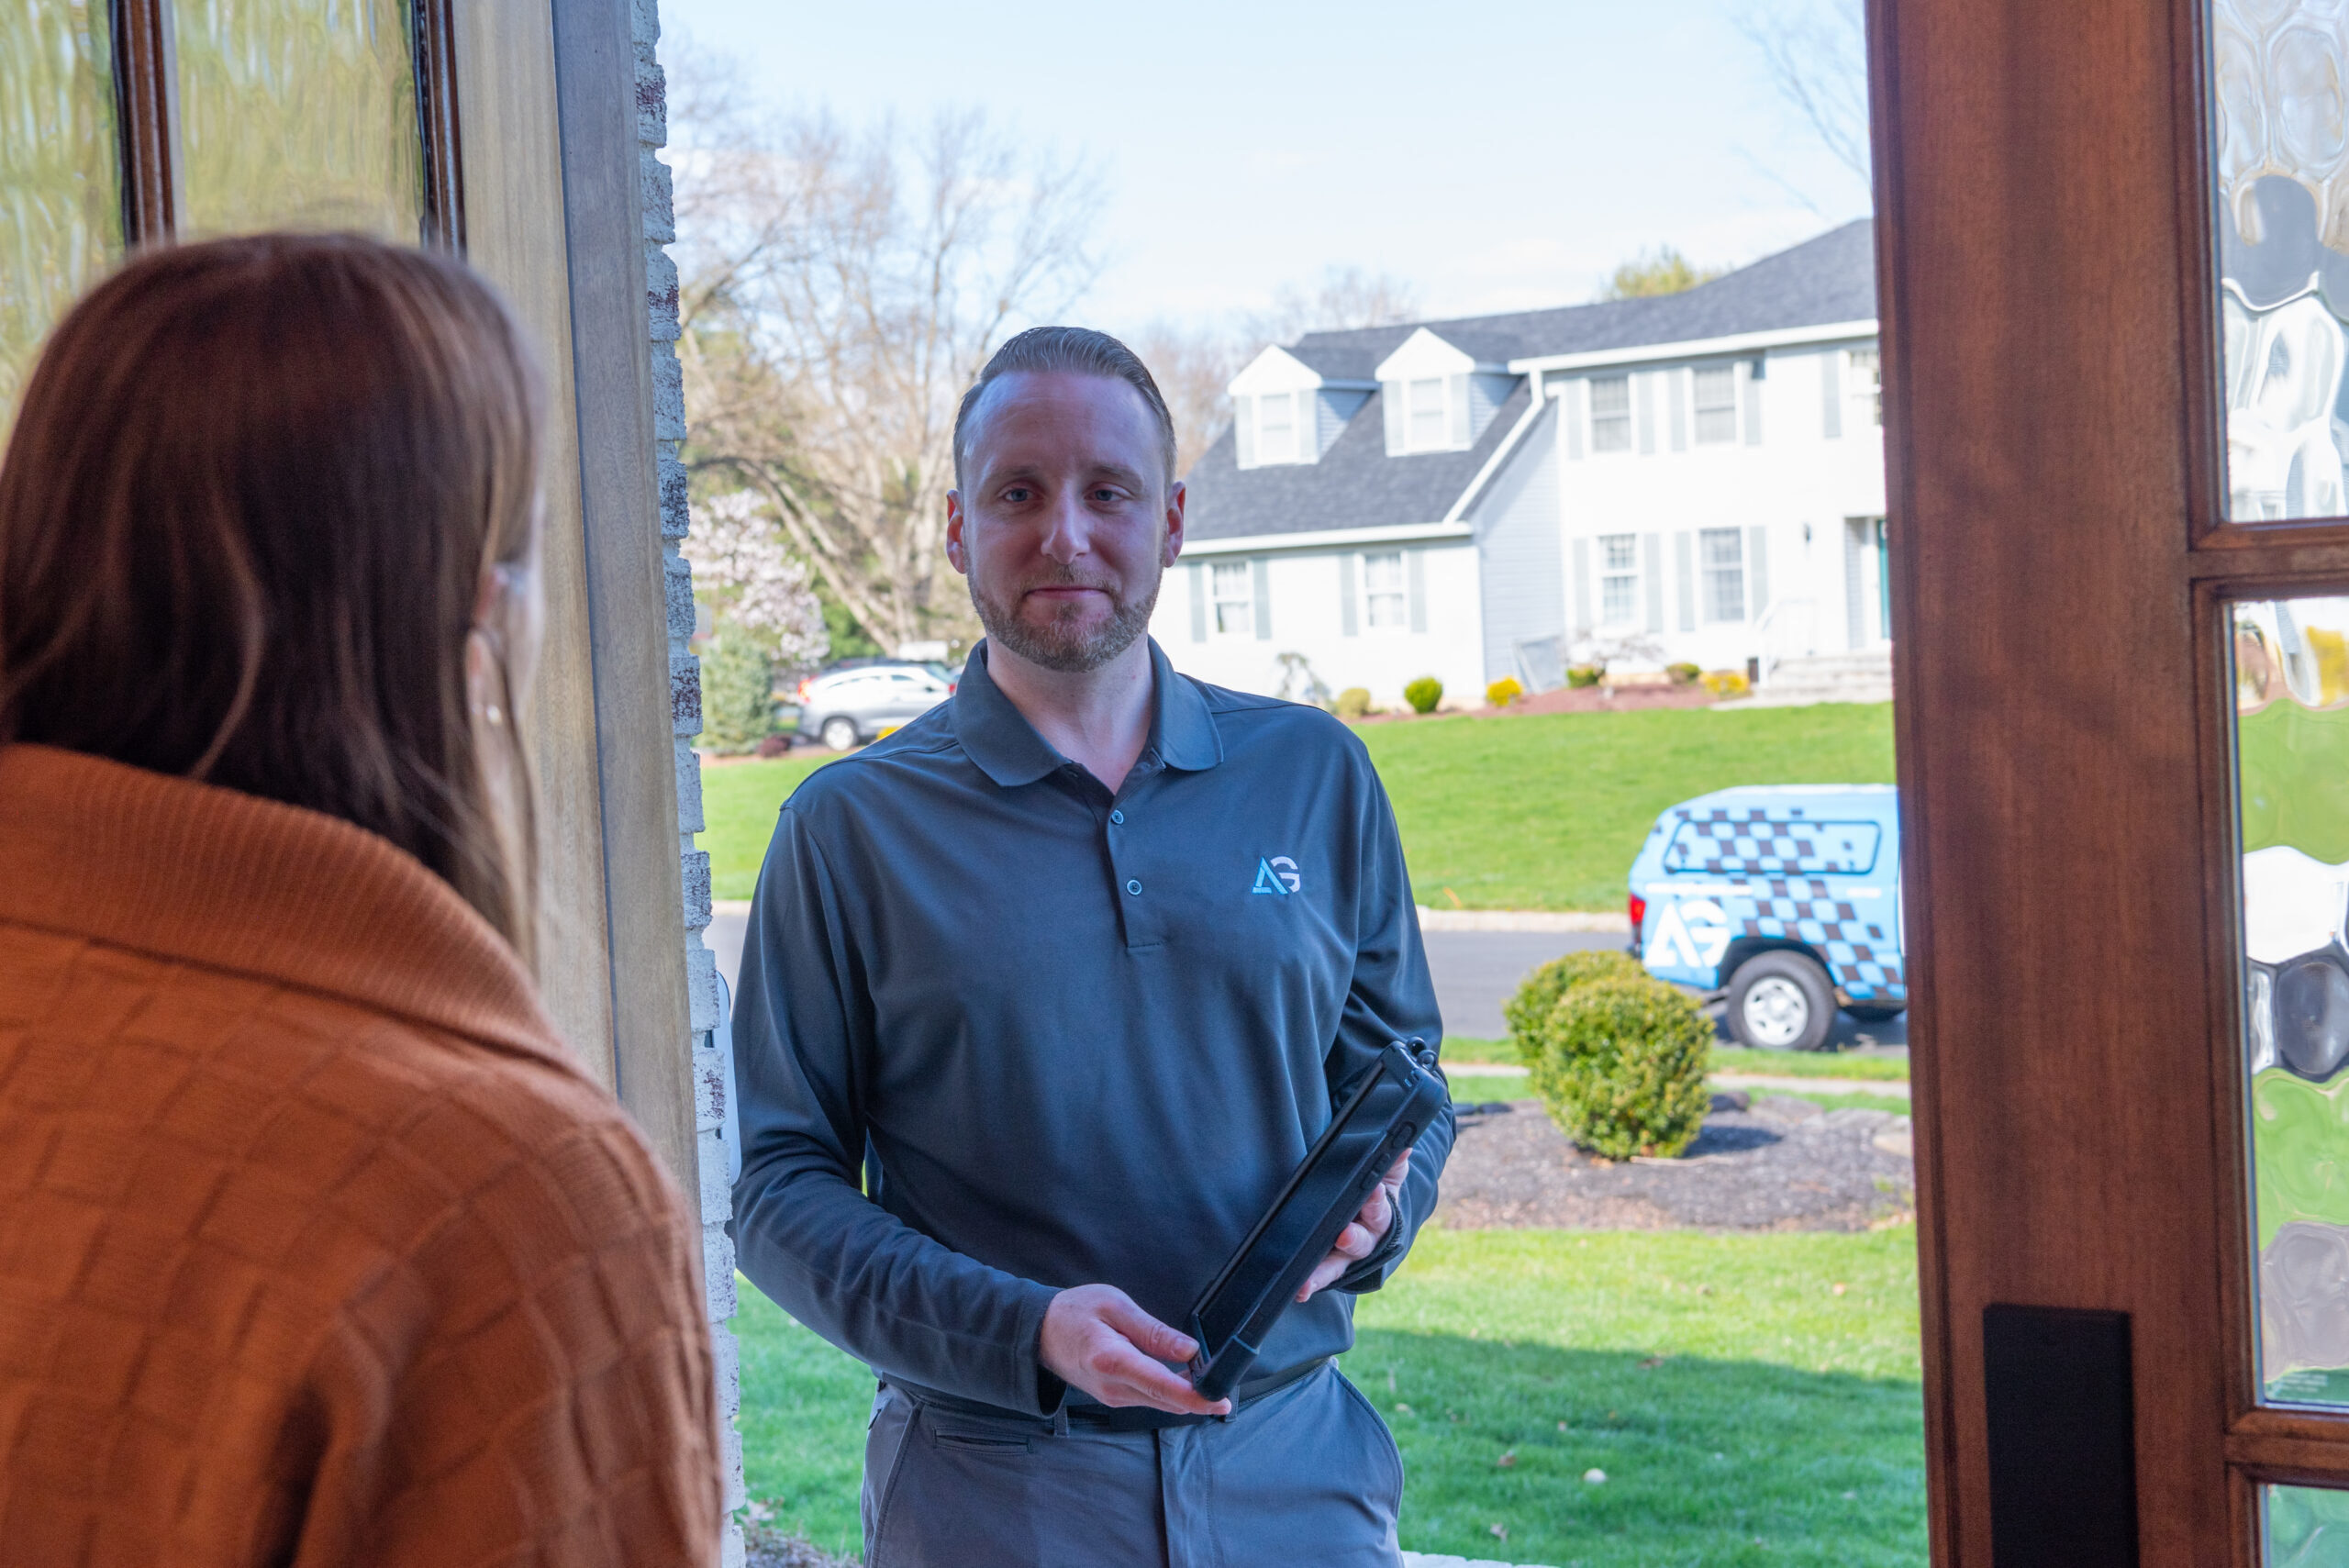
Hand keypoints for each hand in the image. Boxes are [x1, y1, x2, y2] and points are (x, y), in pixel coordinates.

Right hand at [1039, 1284, 1232, 1416]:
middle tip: (1227, 1381)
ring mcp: (1112, 1397)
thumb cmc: (1075, 1312)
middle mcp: (1113, 1387)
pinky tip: (1185, 1376)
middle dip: (1201, 1397)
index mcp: (1112, 1360)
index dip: (1196, 1396)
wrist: (1039, 1333)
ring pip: (1162, 1403)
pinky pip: (1151, 1399)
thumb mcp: (1116, 1306)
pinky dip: (1171, 1391)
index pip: (1162, 1385)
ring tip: (1209, 1375)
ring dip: (1188, 1394)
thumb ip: (1154, 1331)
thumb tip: (1191, 1351)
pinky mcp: (1114, 1398)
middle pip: (1167, 1401)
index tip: (1222, 1399)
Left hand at [1295, 1149, 1409, 1303]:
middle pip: (1360, 1244)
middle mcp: (1364, 1241)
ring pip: (1335, 1267)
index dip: (1376, 1202)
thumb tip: (1403, 1147)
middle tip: (1344, 1235)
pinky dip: (1309, 1284)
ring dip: (1321, 1275)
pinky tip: (1298, 1290)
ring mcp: (1343, 1255)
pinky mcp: (1326, 1264)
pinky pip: (1318, 1275)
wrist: (1367, 1212)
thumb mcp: (1387, 1177)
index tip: (1373, 1190)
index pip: (1380, 1210)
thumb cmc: (1377, 1194)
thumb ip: (1392, 1164)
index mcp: (1380, 1218)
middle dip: (1353, 1240)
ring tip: (1305, 1284)